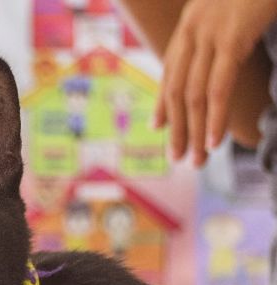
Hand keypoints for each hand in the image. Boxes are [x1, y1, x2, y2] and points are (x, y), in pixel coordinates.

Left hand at [154, 0, 276, 165]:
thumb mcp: (234, 6)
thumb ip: (224, 30)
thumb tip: (227, 50)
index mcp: (191, 22)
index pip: (171, 71)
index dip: (163, 102)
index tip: (159, 128)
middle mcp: (193, 30)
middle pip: (178, 90)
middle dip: (177, 128)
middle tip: (179, 158)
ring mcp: (211, 34)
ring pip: (194, 95)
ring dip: (195, 132)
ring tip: (196, 160)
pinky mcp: (232, 37)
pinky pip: (218, 86)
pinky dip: (215, 116)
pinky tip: (215, 140)